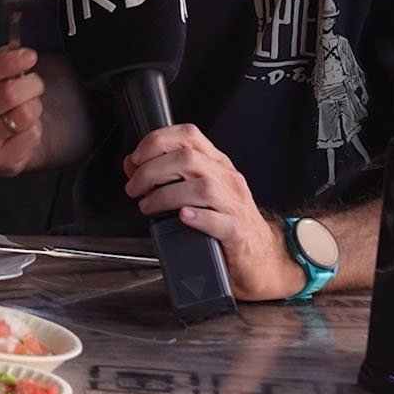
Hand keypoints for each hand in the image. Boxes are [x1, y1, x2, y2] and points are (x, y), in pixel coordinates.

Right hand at [0, 46, 45, 176]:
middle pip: (9, 93)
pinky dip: (35, 130)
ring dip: (35, 108)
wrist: (2, 142)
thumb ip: (3, 61)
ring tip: (28, 109)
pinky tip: (25, 130)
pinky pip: (31, 136)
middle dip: (31, 84)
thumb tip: (14, 48)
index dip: (6, 63)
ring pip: (24, 114)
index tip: (29, 55)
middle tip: (34, 84)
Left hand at [122, 124, 303, 300]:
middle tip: (135, 188)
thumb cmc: (227, 223)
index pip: (189, 135)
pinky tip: (182, 217)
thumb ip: (167, 176)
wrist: (261, 257)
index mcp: (216, 165)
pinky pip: (220, 221)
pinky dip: (198, 217)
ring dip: (166, 195)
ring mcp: (235, 205)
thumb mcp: (197, 192)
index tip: (136, 158)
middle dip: (152, 171)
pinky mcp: (238, 233)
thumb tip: (132, 165)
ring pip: (202, 187)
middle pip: (189, 159)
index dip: (157, 141)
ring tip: (149, 206)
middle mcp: (227, 180)